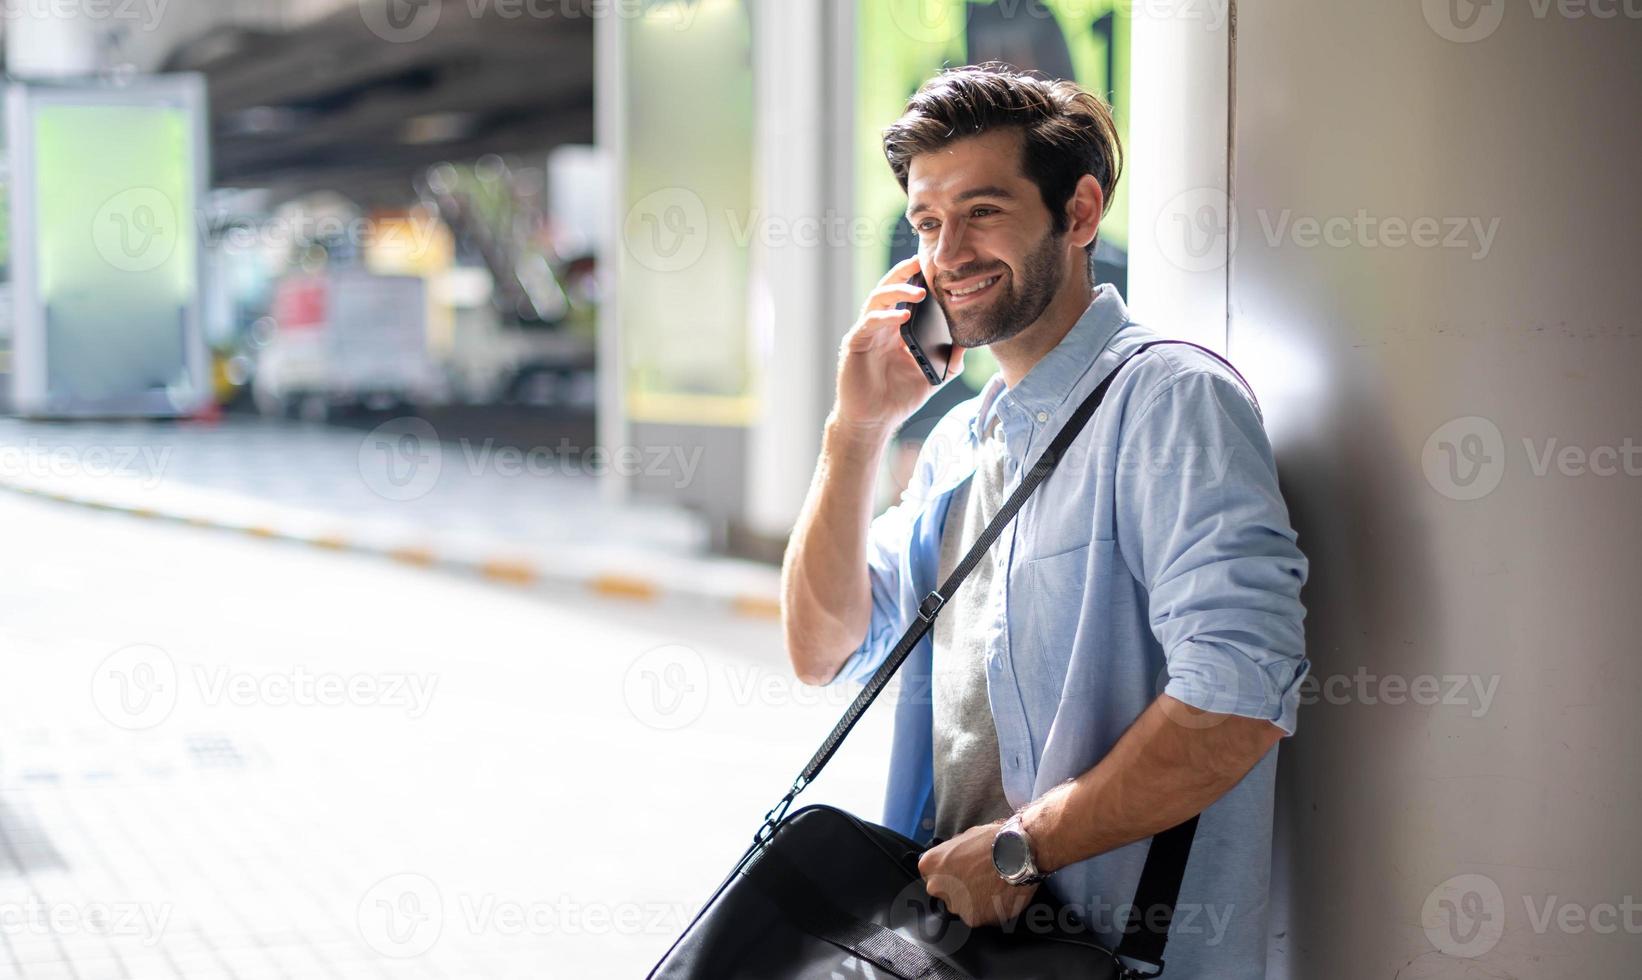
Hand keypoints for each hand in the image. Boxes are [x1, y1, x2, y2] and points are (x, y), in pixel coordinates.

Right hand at [833, 255, 967, 435]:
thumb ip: (950, 358)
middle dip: (903, 273)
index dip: (915, 279)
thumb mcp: (933, 375)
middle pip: (888, 289)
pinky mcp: (855, 344)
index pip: (905, 296)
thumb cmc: (899, 397)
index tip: (934, 267)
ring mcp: (867, 333)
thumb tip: (969, 341)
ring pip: (877, 299)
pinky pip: (869, 323)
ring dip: (898, 292)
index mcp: (896, 329)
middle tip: (921, 263)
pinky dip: (886, 317)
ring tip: (919, 293)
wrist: (875, 420)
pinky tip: (903, 317)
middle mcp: (880, 326)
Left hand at [917, 820, 1038, 927]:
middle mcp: (936, 887)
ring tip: (992, 887)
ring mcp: (954, 904)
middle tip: (979, 880)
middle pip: (945, 893)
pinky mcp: (973, 919)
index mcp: (929, 865)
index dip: (950, 874)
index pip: (933, 875)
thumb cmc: (992, 841)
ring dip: (974, 901)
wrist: (1017, 853)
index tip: (962, 872)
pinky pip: (979, 916)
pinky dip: (989, 910)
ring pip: (962, 907)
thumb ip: (951, 855)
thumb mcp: (964, 838)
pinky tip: (999, 896)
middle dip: (959, 889)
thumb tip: (953, 861)